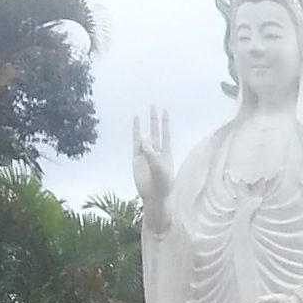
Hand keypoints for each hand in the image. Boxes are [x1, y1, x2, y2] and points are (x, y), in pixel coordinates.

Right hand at [132, 110, 172, 227]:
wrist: (154, 197)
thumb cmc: (162, 185)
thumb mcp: (160, 169)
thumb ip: (153, 155)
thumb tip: (145, 140)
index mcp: (167, 154)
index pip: (166, 135)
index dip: (165, 123)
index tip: (164, 111)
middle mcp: (157, 152)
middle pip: (156, 131)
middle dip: (155, 119)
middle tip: (154, 106)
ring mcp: (146, 154)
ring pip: (145, 136)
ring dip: (145, 127)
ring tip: (144, 114)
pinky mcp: (137, 158)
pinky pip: (136, 142)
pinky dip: (136, 132)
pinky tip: (136, 122)